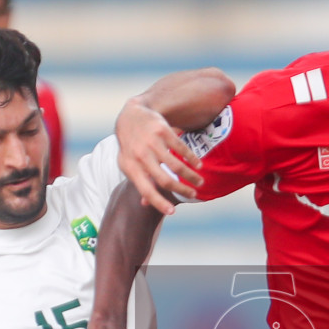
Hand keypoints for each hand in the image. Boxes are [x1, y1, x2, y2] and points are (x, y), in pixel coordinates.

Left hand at [115, 98, 202, 215]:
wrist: (131, 116)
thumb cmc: (131, 146)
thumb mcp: (129, 164)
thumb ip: (139, 181)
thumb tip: (145, 204)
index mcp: (130, 167)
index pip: (146, 190)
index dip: (159, 202)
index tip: (172, 212)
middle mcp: (140, 155)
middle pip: (165, 180)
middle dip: (182, 190)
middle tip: (193, 194)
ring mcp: (151, 142)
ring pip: (176, 165)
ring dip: (191, 176)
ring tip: (199, 181)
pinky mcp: (162, 130)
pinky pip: (181, 148)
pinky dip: (192, 159)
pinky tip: (198, 165)